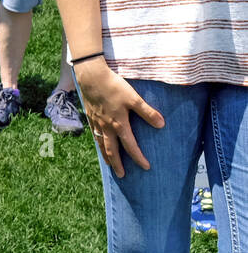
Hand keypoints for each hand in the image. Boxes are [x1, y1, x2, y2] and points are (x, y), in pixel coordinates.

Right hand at [75, 58, 163, 176]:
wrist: (91, 77)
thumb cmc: (114, 86)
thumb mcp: (134, 98)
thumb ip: (148, 112)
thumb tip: (162, 125)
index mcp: (119, 124)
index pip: (130, 146)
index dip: (139, 157)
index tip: (146, 167)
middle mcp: (106, 127)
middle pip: (112, 150)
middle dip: (117, 164)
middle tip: (122, 175)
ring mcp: (97, 122)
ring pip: (101, 144)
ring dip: (106, 156)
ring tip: (109, 164)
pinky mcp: (90, 116)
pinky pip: (94, 134)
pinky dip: (98, 142)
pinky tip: (99, 143)